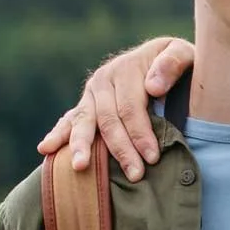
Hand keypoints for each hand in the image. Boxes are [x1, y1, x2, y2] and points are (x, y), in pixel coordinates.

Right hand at [36, 37, 195, 179]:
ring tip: (80, 167)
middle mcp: (103, 79)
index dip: (141, 133)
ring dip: (81, 145)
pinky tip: (46, 149)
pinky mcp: (86, 103)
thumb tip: (152, 87)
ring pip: (84, 121)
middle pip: (108, 119)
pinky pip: (70, 119)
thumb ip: (171, 65)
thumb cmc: (179, 62)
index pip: (131, 107)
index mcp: (126, 69)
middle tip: (134, 175)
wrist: (163, 56)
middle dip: (120, 149)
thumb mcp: (183, 54)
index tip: (152, 157)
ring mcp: (92, 92)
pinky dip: (59, 133)